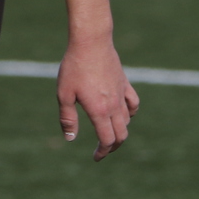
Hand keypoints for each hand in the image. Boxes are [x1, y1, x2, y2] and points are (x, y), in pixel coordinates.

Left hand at [57, 38, 138, 160]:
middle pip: (121, 134)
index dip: (103, 152)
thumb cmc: (74, 67)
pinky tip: (124, 113)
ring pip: (127, 120)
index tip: (96, 157)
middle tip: (103, 149)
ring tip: (109, 133)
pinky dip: (131, 112)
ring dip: (120, 131)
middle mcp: (114, 105)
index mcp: (99, 111)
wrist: (91, 41)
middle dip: (113, 146)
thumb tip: (70, 139)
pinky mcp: (124, 82)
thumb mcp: (64, 94)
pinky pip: (133, 103)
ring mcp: (121, 93)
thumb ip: (67, 118)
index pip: (107, 140)